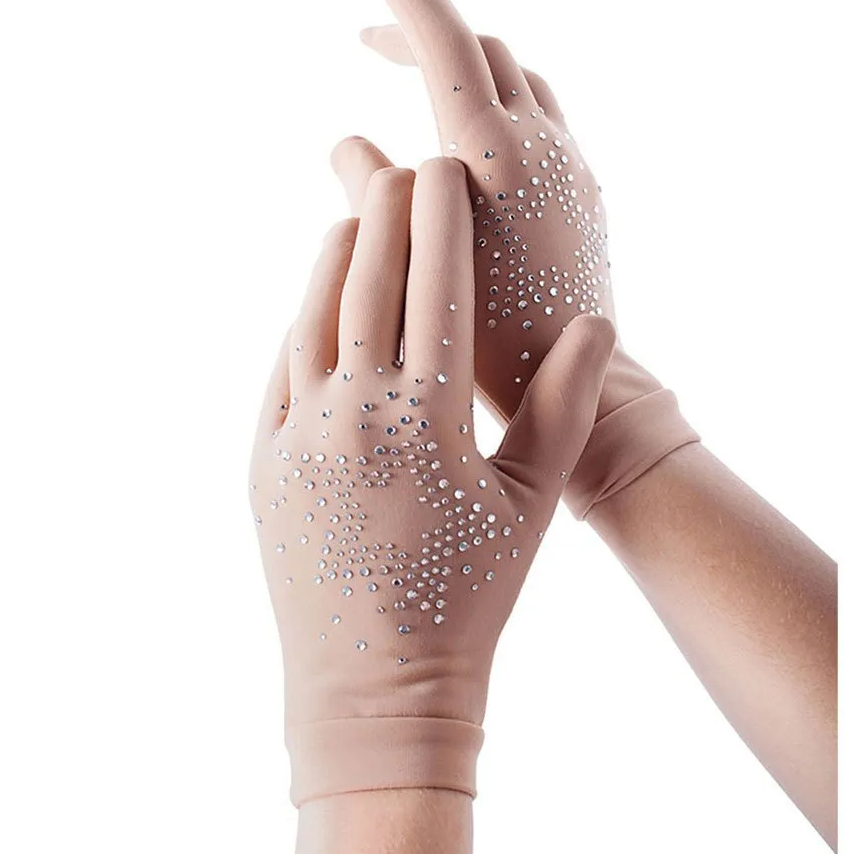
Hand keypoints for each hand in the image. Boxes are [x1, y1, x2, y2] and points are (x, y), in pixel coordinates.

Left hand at [250, 157, 613, 803]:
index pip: (435, 288)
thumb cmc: (469, 598)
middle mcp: (353, 416)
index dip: (444, 219)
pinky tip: (322, 298)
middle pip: (366, 282)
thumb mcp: (531, 505)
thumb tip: (593, 323)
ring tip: (359, 214)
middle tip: (404, 165)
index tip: (449, 166)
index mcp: (427, 422)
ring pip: (312, 315)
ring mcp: (296, 436)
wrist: (375, 688)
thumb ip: (562, 408)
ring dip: (336, 255)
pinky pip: (281, 366)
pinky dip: (303, 318)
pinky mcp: (262, 460)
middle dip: (388, 212)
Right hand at [336, 0, 698, 518]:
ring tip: (423, 84)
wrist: (583, 387)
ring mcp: (572, 168)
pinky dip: (501, 106)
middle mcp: (543, 149)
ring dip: (469, 68)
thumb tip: (346, 142)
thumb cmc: (491, 346)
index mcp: (497, 161)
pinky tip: (476, 143)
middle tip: (373, 41)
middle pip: (483, 51)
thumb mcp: (418, 267)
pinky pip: (544, 119)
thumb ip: (376, 195)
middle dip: (427, 32)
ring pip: (519, 80)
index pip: (449, 47)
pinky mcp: (587, 193)